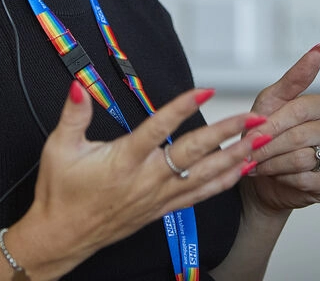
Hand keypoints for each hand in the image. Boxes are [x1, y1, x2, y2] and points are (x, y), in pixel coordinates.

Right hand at [11, 82, 267, 273]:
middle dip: (227, 133)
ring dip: (236, 157)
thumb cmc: (60, 192)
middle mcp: (147, 179)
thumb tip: (78, 83)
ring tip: (260, 140)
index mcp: (123, 161)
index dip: (181, 108)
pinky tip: (242, 169)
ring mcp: (158, 197)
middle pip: (194, 152)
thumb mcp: (59, 147)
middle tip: (253, 117)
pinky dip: (225, 181)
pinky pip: (200, 194)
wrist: (62, 236)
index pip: (158, 129)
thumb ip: (74, 114)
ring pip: (205, 175)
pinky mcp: (163, 209)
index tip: (204, 90)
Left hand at [241, 45, 319, 214]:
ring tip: (257, 165)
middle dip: (267, 147)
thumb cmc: (267, 135)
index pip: (298, 110)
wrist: (265, 177)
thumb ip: (294, 78)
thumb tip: (319, 49)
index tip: (250, 135)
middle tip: (249, 154)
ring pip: (302, 159)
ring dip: (273, 164)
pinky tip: (276, 177)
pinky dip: (285, 180)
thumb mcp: (272, 102)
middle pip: (299, 136)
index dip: (271, 125)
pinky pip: (309, 180)